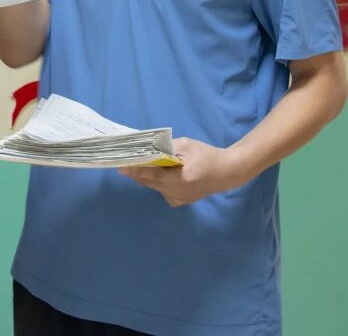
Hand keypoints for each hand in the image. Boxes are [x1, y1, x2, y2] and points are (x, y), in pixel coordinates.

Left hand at [118, 137, 247, 207]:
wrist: (226, 173)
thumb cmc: (207, 155)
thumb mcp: (186, 145)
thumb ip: (166, 148)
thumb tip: (146, 150)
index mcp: (181, 178)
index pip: (152, 175)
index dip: (135, 170)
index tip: (120, 166)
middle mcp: (178, 192)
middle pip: (149, 182)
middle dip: (138, 172)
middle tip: (125, 162)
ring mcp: (178, 199)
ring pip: (154, 186)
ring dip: (147, 176)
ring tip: (143, 164)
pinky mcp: (179, 202)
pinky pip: (161, 190)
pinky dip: (157, 181)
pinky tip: (163, 173)